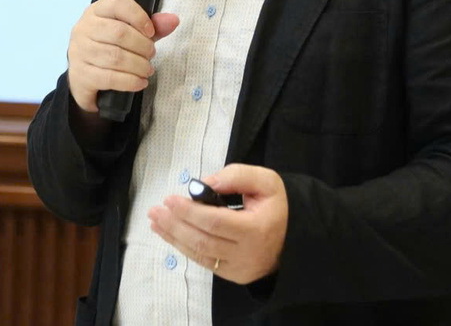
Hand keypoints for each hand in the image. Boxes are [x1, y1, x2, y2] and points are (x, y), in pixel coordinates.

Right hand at [66, 0, 178, 113]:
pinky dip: (130, 81)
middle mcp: (84, 28)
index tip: (151, 32)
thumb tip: (173, 20)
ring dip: (139, 65)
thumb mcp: (130, 33)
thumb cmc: (109, 48)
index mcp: (97, 11)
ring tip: (147, 69)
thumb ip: (152, 26)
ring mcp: (79, 52)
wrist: (83, 77)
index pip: (117, 2)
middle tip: (151, 55)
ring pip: (115, 57)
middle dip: (142, 46)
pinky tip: (140, 82)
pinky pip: (109, 78)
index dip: (138, 16)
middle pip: (119, 32)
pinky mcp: (81, 75)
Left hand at [148, 163, 287, 284]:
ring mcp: (239, 268)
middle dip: (175, 224)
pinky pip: (204, 262)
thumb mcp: (265, 181)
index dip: (189, 211)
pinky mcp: (233, 275)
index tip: (170, 199)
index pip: (215, 222)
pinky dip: (184, 247)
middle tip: (156, 210)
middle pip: (203, 240)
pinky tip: (170, 234)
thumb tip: (203, 183)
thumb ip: (236, 176)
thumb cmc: (276, 206)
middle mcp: (247, 253)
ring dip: (174, 237)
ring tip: (156, 221)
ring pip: (200, 254)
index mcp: (257, 229)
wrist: (294, 236)